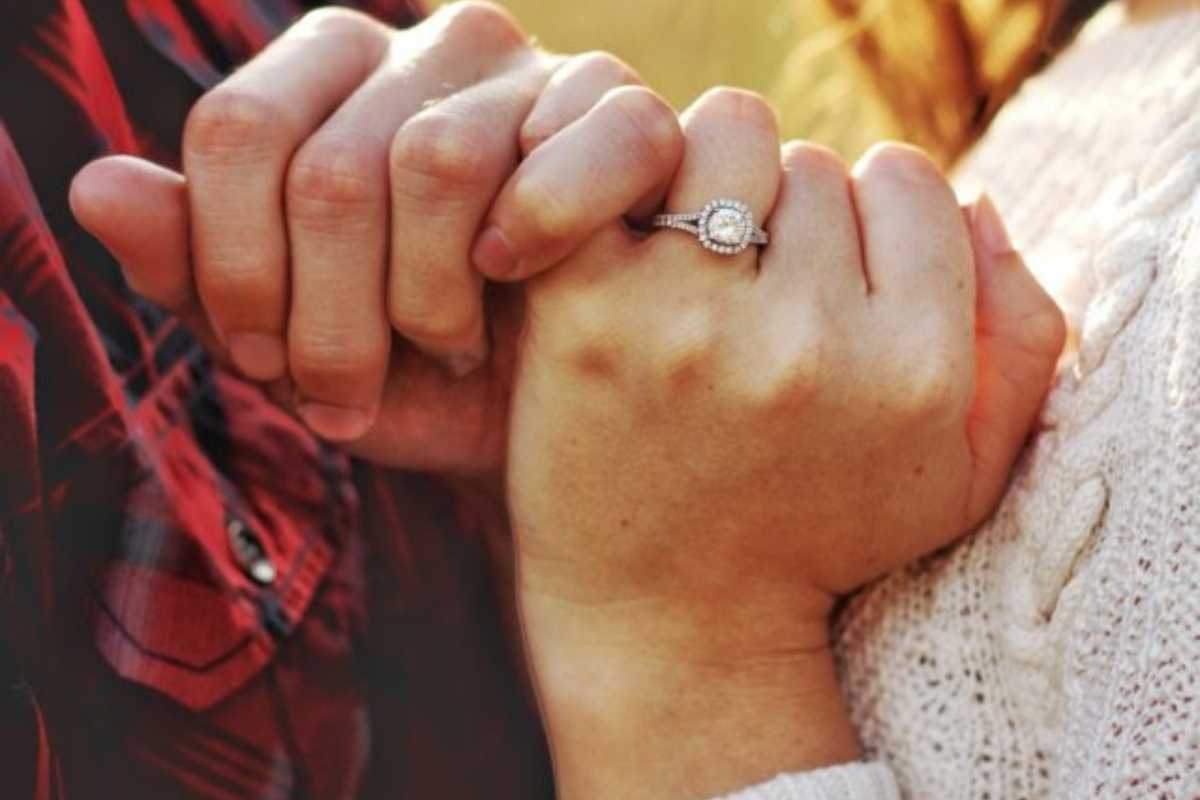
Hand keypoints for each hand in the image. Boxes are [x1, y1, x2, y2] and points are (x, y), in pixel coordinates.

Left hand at [69, 2, 682, 473]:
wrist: (538, 415)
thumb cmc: (405, 370)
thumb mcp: (285, 339)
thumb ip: (192, 266)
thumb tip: (96, 188)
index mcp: (330, 70)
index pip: (238, 128)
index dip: (234, 267)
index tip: (259, 362)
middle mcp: (427, 44)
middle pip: (330, 165)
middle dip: (330, 319)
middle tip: (348, 395)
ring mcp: (530, 68)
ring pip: (435, 160)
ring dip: (428, 298)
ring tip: (446, 349)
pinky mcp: (624, 111)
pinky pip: (576, 145)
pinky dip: (541, 229)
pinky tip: (519, 279)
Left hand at [507, 88, 1065, 796]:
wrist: (670, 616)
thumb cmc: (822, 535)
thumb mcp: (966, 471)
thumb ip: (1022, 336)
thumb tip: (981, 203)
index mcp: (913, 371)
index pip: (913, 183)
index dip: (874, 219)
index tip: (840, 271)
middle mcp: (808, 342)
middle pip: (814, 164)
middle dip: (792, 215)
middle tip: (759, 286)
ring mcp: (692, 323)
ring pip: (727, 141)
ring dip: (717, 183)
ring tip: (698, 259)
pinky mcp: (591, 311)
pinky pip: (625, 168)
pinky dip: (629, 186)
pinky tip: (631, 248)